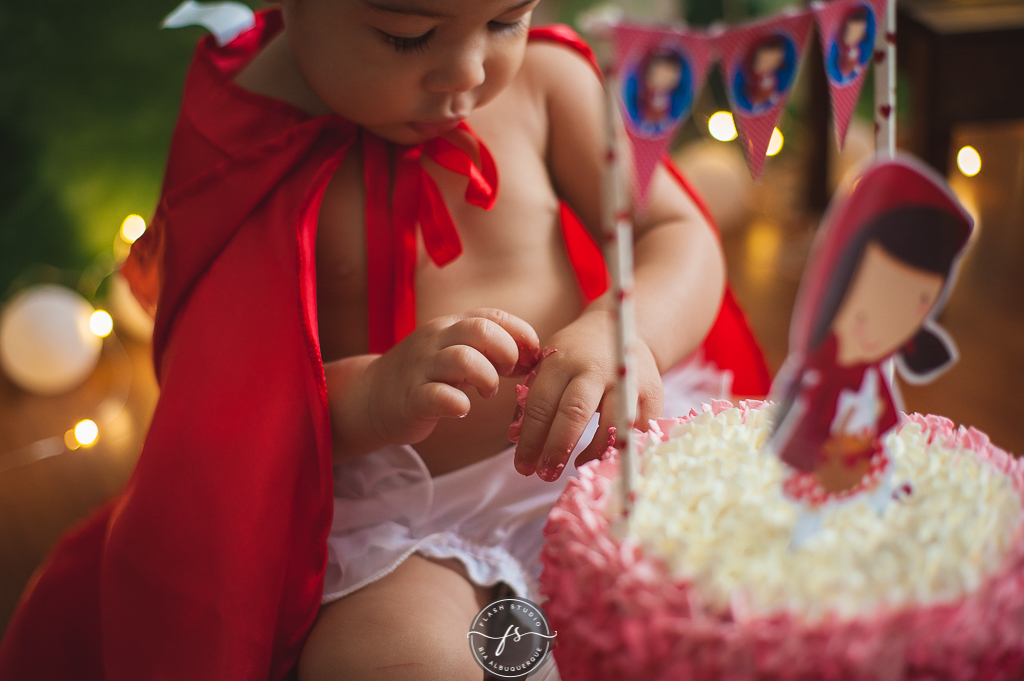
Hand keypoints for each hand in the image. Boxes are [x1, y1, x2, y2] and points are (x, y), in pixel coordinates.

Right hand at [364, 308, 539, 445]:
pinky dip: (459, 404)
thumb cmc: (425, 375)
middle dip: (506, 353)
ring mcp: (421, 368)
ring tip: (487, 392)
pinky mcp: (411, 398)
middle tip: (508, 374)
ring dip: (487, 378)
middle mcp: (435, 341)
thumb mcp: (455, 352)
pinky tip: (462, 409)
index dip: (521, 335)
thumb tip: (532, 356)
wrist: (371, 396)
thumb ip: (488, 349)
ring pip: (463, 359)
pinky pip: (439, 396)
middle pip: (481, 330)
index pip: (493, 316)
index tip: (529, 358)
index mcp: (450, 326)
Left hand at [512, 309, 663, 480]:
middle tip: (545, 474)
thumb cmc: (575, 356)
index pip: (541, 405)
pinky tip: (607, 457)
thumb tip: (516, 439)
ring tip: (576, 466)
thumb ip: (532, 399)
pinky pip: (638, 429)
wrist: (622, 330)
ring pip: (611, 424)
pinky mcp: (652, 392)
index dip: (531, 440)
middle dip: (557, 448)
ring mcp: (626, 379)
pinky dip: (623, 447)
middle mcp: (594, 368)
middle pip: (574, 413)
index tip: (522, 466)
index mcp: (561, 361)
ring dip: (592, 452)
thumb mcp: (548, 365)